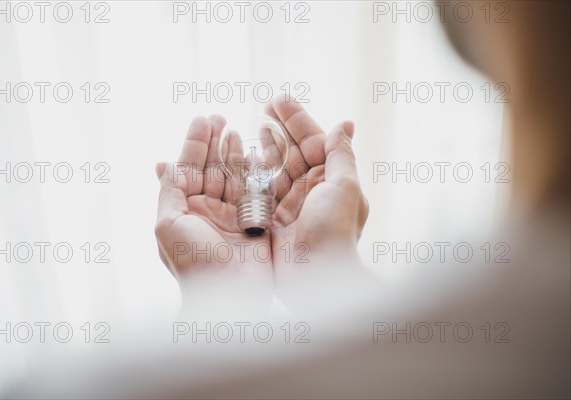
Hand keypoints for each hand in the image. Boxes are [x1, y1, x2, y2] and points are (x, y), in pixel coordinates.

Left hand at [154, 116, 273, 315]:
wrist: (228, 295)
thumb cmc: (193, 262)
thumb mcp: (168, 223)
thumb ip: (169, 191)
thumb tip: (163, 164)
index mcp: (184, 211)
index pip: (188, 168)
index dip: (194, 143)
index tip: (203, 120)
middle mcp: (206, 211)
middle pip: (211, 168)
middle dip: (214, 143)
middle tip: (220, 118)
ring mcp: (231, 216)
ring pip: (232, 176)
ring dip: (232, 153)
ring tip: (234, 130)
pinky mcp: (255, 223)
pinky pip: (254, 191)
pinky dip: (255, 172)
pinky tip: (254, 154)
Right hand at [266, 98, 370, 312]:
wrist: (316, 277)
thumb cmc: (334, 231)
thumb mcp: (344, 187)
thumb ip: (341, 154)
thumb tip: (345, 123)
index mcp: (331, 179)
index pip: (313, 140)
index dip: (296, 119)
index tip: (278, 100)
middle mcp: (311, 190)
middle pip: (292, 151)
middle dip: (278, 128)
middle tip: (262, 108)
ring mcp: (290, 205)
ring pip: (274, 168)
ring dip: (263, 147)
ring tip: (250, 127)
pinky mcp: (271, 220)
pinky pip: (259, 191)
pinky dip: (249, 174)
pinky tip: (240, 159)